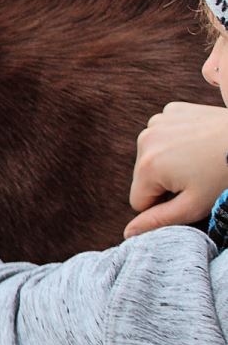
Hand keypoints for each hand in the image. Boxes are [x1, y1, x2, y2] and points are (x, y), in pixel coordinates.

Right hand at [125, 102, 227, 237]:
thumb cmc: (226, 175)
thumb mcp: (194, 206)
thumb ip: (158, 221)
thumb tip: (127, 234)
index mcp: (147, 166)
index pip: (138, 201)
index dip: (163, 205)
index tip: (189, 195)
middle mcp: (145, 140)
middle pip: (144, 177)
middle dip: (165, 181)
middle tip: (198, 176)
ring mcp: (158, 121)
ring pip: (152, 155)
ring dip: (170, 160)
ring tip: (199, 159)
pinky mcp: (171, 110)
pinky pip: (164, 134)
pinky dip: (177, 139)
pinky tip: (199, 141)